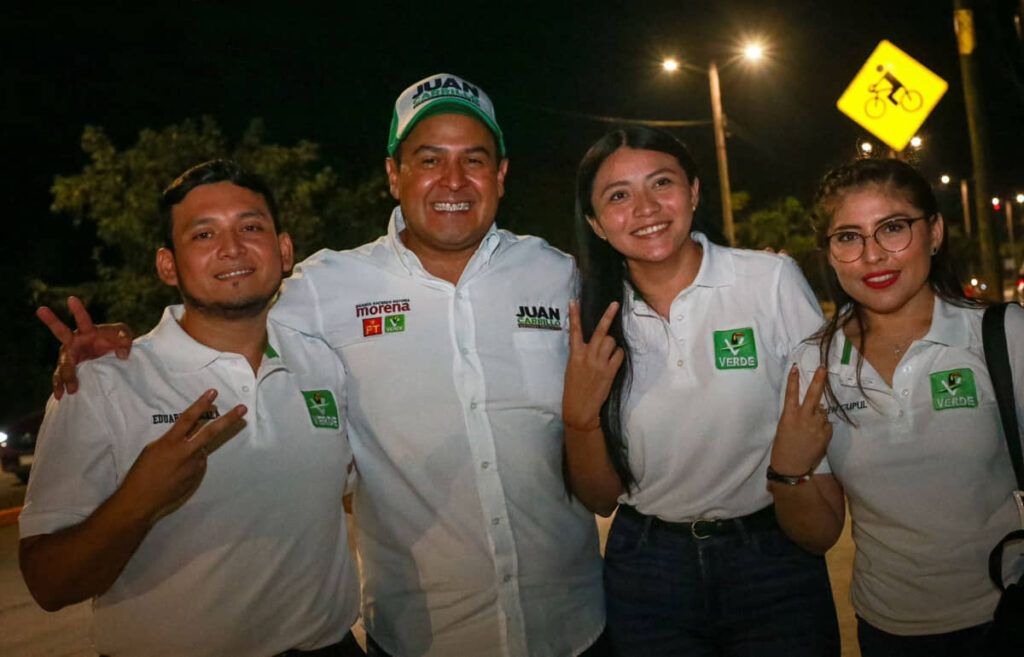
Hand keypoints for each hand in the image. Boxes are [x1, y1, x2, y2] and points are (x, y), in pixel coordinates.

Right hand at [36, 296, 132, 398]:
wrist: (110, 359)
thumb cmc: (114, 342)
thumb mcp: (123, 337)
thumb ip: (126, 340)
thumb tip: (122, 354)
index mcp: (87, 330)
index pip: (83, 319)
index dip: (78, 309)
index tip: (72, 298)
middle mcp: (74, 341)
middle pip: (61, 331)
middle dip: (51, 320)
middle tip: (41, 309)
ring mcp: (70, 357)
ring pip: (63, 363)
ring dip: (67, 375)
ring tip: (71, 388)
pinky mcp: (70, 372)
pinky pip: (62, 379)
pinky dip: (61, 387)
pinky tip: (60, 396)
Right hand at [119, 389, 246, 523]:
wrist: (141, 500)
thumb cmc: (141, 472)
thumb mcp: (153, 449)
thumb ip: (173, 440)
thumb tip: (188, 437)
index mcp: (170, 442)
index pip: (188, 418)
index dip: (201, 404)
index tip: (213, 392)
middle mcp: (185, 452)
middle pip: (210, 432)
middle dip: (228, 419)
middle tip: (243, 409)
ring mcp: (193, 465)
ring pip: (202, 449)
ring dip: (195, 450)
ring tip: (173, 463)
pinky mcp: (196, 477)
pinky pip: (198, 464)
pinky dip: (192, 463)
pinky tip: (177, 472)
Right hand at [562, 300, 623, 431]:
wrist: (580, 407)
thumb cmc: (573, 388)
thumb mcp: (571, 368)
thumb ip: (580, 354)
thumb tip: (590, 343)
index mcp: (575, 354)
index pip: (575, 331)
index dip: (574, 315)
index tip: (574, 302)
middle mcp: (588, 355)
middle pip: (601, 331)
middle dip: (608, 316)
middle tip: (615, 304)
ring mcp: (600, 363)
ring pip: (612, 342)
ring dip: (612, 344)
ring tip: (608, 351)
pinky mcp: (610, 371)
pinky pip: (619, 355)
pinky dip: (618, 354)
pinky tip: (614, 359)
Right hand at [770, 365, 831, 475]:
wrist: (791, 466)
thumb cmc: (783, 446)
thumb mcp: (785, 427)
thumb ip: (798, 415)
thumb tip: (815, 407)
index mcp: (789, 416)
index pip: (791, 393)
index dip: (793, 380)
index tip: (795, 367)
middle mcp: (803, 418)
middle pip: (813, 395)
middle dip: (818, 380)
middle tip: (823, 368)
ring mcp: (816, 425)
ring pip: (822, 411)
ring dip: (818, 414)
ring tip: (810, 427)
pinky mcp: (826, 433)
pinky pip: (826, 424)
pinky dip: (823, 426)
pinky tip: (815, 435)